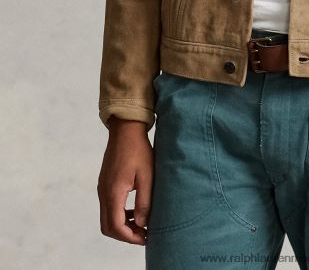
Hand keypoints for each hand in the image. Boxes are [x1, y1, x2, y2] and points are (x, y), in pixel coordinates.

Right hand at [97, 118, 153, 244]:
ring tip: (142, 224)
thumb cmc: (138, 149)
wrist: (125, 129)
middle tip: (144, 234)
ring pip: (107, 218)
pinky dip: (120, 214)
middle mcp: (104, 192)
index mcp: (113, 192)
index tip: (147, 238)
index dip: (131, 237)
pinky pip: (109, 206)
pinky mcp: (105, 183)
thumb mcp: (147, 176)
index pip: (116, 226)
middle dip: (125, 235)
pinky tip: (135, 211)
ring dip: (123, 225)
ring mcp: (102, 188)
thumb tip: (142, 225)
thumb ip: (144, 202)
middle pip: (108, 227)